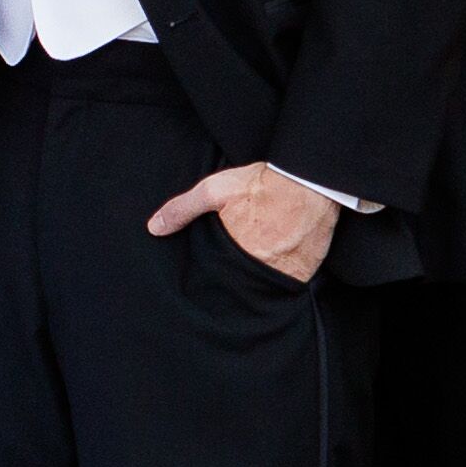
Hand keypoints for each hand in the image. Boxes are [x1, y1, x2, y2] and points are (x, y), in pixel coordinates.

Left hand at [147, 162, 338, 281]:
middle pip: (242, 284)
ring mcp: (286, 273)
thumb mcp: (215, 191)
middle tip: (241, 260)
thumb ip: (183, 210)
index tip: (216, 268)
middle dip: (238, 278)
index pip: (218, 278)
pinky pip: (291, 281)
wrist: (311, 180)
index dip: (216, 274)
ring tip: (261, 259)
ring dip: (262, 277)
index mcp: (235, 255)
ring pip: (267, 285)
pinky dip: (285, 273)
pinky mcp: (308, 270)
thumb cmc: (262, 184)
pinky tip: (282, 258)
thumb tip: (154, 228)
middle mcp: (261, 270)